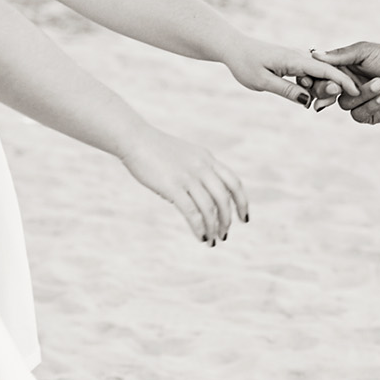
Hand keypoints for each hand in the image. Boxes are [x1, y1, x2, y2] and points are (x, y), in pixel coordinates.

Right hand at [118, 128, 248, 245]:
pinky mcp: (173, 186)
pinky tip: (200, 237)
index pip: (233, 182)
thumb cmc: (155, 149)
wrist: (134, 139)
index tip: (244, 218)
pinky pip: (191, 212)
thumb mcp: (185, 155)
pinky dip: (198, 227)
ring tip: (212, 240)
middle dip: (226, 219)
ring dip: (213, 227)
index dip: (242, 202)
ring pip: (209, 208)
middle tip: (224, 234)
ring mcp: (188, 176)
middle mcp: (202, 167)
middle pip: (224, 198)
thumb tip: (202, 194)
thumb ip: (197, 170)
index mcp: (207, 159)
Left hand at [225, 38, 360, 109]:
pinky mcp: (295, 62)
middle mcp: (301, 56)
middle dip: (331, 91)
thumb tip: (308, 100)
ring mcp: (299, 58)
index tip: (357, 93)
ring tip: (311, 105)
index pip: (327, 70)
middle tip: (318, 109)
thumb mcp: (263, 82)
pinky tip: (306, 96)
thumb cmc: (246, 64)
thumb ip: (286, 90)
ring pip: (320, 76)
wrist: (235, 48)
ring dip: (321, 90)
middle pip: (327, 74)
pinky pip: (311, 75)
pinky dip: (313, 86)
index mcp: (295, 59)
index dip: (344, 82)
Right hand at [297, 41, 379, 122]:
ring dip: (363, 94)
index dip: (315, 78)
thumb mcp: (365, 52)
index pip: (320, 75)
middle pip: (325, 92)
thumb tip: (315, 55)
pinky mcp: (368, 114)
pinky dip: (370, 105)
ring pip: (344, 103)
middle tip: (339, 86)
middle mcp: (346, 85)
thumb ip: (341, 55)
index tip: (312, 77)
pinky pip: (358, 115)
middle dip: (330, 89)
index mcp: (342, 68)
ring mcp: (357, 101)